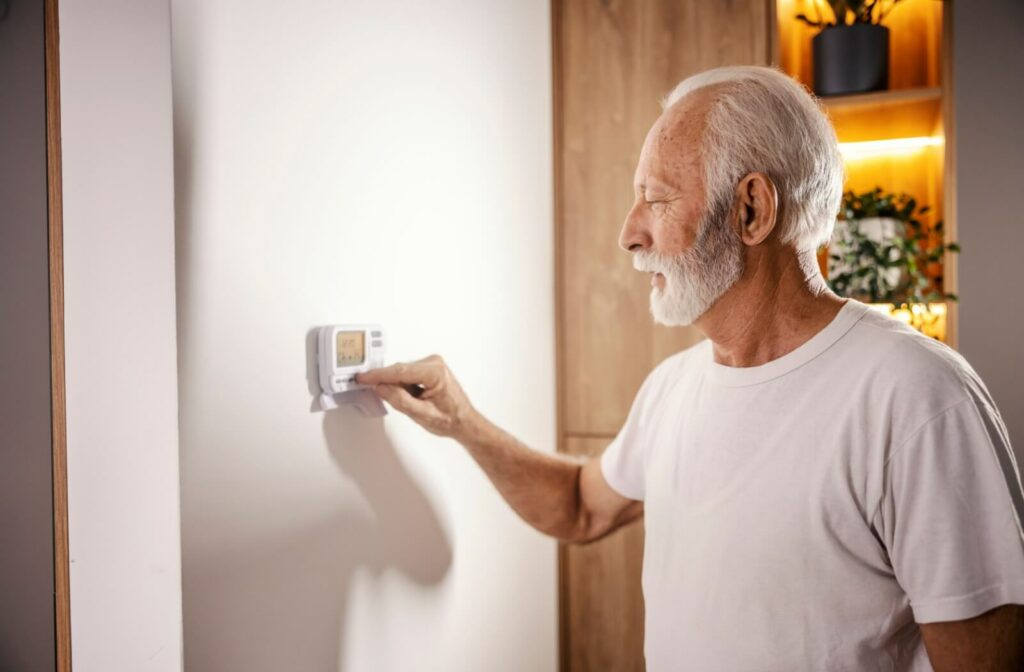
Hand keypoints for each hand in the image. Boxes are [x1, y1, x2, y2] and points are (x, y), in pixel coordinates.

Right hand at [355, 355, 480, 439]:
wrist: (464, 421)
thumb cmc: (450, 419)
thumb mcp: (421, 414)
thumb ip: (399, 399)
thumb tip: (381, 387)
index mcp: (435, 372)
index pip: (399, 371)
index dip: (378, 375)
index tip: (363, 377)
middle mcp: (434, 363)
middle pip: (399, 371)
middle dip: (388, 384)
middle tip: (383, 397)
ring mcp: (432, 364)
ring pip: (402, 373)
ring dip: (398, 387)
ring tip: (412, 403)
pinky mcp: (429, 368)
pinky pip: (407, 374)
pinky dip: (404, 386)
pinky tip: (414, 398)